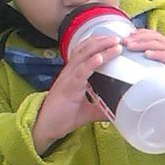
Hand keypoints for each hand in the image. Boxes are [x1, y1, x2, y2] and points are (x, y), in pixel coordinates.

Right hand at [31, 34, 118, 153]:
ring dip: (99, 47)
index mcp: (74, 74)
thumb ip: (102, 108)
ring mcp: (68, 78)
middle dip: (102, 40)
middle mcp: (70, 72)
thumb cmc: (63, 117)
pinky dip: (90, 63)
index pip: (86, 52)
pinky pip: (80, 72)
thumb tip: (119, 110)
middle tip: (119, 37)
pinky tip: (100, 57)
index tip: (115, 39)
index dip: (98, 43)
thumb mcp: (88, 111)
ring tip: (114, 42)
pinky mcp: (68, 88)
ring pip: (84, 57)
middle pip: (85, 49)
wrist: (45, 127)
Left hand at [123, 29, 164, 125]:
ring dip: (144, 43)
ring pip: (161, 45)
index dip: (140, 35)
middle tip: (122, 40)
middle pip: (155, 38)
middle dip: (137, 37)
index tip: (124, 38)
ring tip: (130, 45)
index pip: (155, 38)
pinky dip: (159, 55)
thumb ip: (159, 81)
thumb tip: (137, 90)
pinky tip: (148, 55)